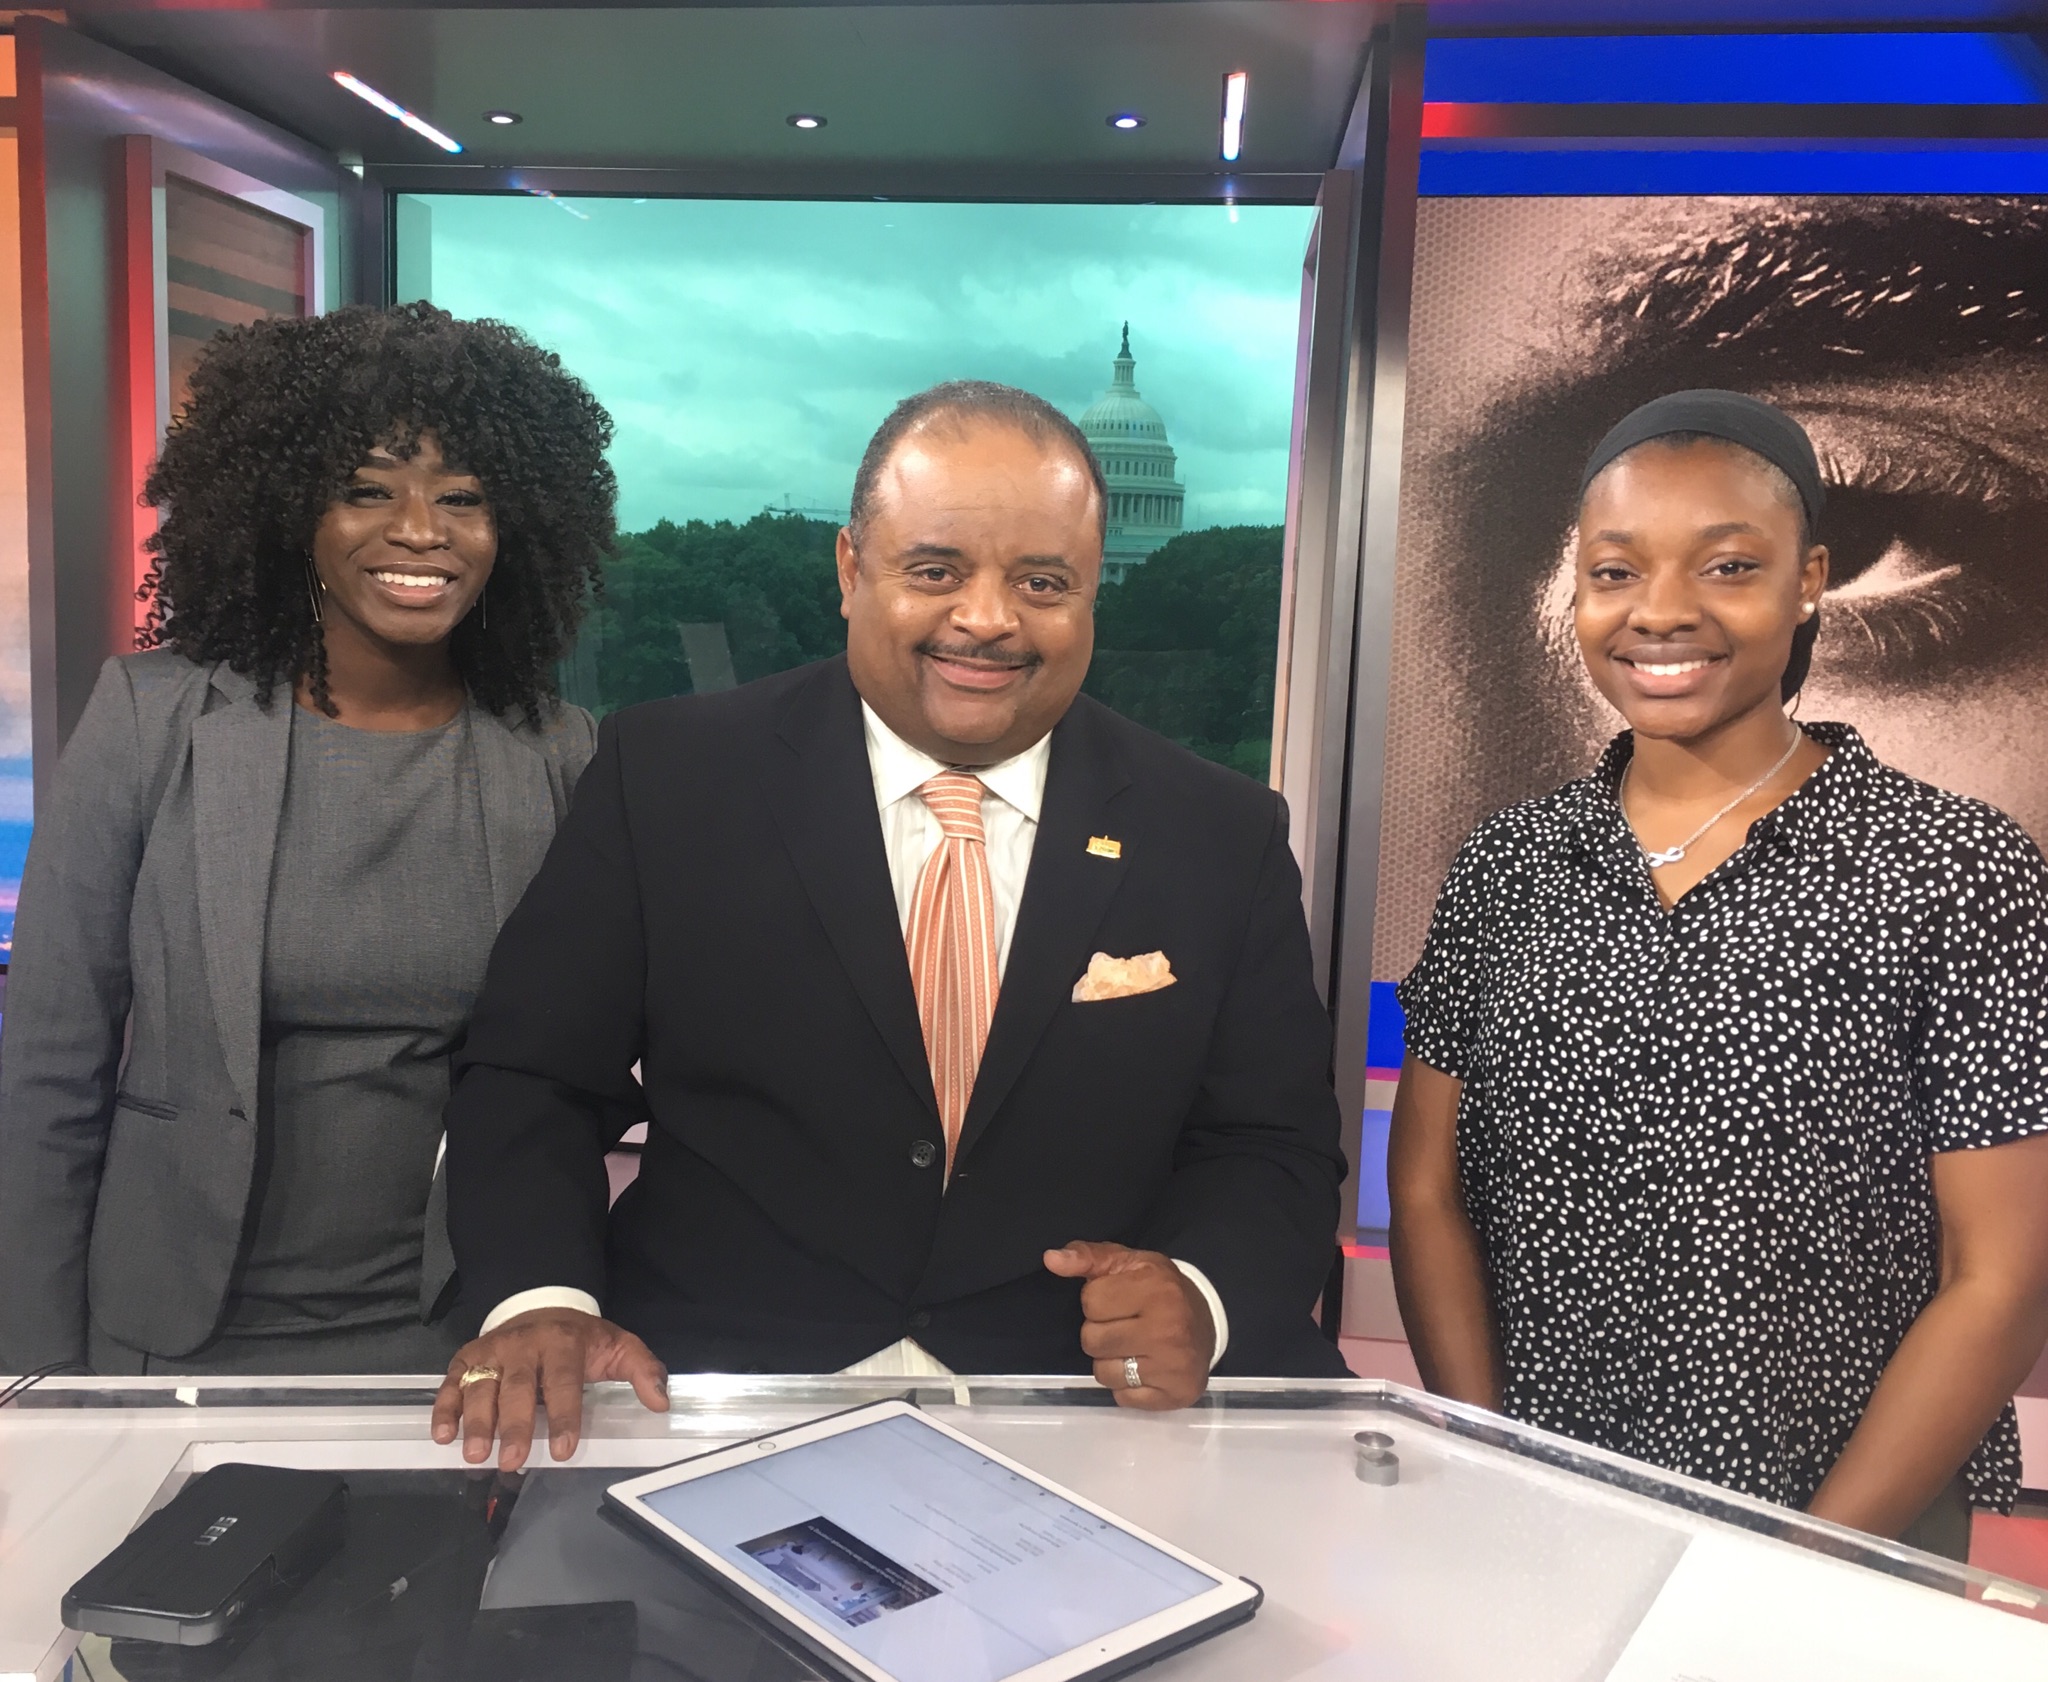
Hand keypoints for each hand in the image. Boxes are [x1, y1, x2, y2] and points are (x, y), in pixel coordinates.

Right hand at [430, 1307, 668, 1471]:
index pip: (563, 1381)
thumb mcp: (619, 1346)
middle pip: (517, 1388)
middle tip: (511, 1460)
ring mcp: (492, 1351)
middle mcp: (524, 1345)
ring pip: (481, 1386)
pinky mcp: (467, 1358)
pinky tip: (443, 1435)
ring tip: (476, 1454)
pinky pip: (452, 1383)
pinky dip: (445, 1408)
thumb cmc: (581, 1339)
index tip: (564, 1450)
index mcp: (563, 1343)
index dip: (564, 1416)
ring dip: (476, 1422)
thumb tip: (661, 1403)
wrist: (542, 1304)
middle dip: (514, 1425)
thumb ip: (643, 1371)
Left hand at [1043, 1241, 1215, 1410]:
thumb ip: (1087, 1257)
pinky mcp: (1175, 1395)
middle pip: (1091, 1340)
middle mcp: (1167, 1328)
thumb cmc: (1160, 1290)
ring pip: (1103, 1373)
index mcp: (1155, 1288)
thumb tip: (1051, 1259)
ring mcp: (1173, 1365)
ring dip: (1111, 1362)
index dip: (1098, 1301)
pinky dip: (1127, 1387)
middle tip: (1125, 1325)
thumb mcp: (1127, 1262)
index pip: (1090, 1302)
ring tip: (1133, 1348)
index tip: (1119, 1300)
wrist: (1207, 1324)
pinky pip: (1122, 1398)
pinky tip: (1145, 1369)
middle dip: (1100, 1332)